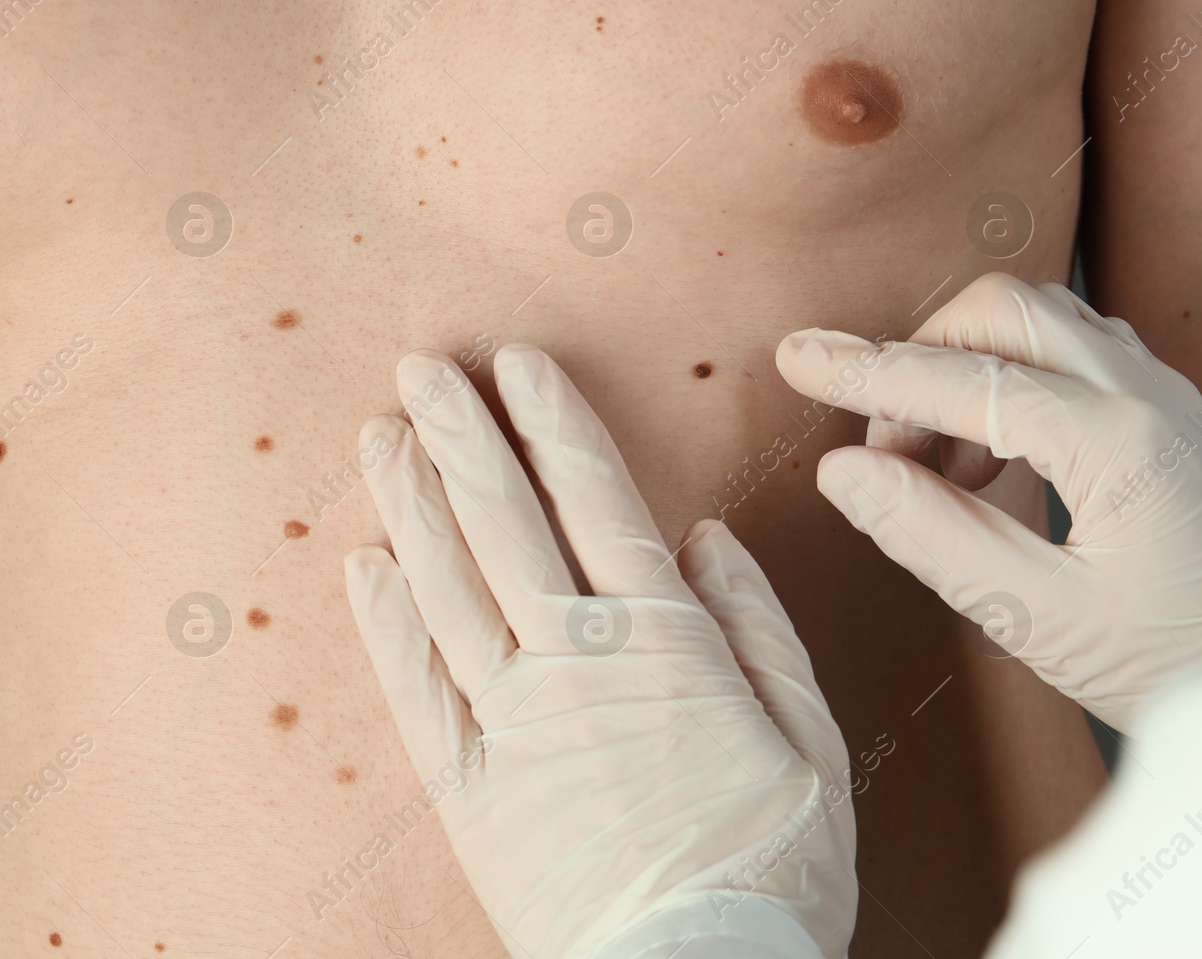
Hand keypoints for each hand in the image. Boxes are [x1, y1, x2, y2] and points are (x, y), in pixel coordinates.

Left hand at [344, 347, 855, 958]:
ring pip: (447, 589)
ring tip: (382, 434)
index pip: (595, 504)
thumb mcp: (810, 737)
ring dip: (412, 503)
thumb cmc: (772, 865)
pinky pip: (415, 686)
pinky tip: (363, 562)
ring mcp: (512, 723)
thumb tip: (702, 538)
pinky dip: (385, 619)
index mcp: (663, 643)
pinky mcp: (469, 788)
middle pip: (505, 526)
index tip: (522, 365)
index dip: (555, 427)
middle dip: (462, 437)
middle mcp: (575, 663)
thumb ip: (755, 628)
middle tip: (424, 369)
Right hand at [775, 273, 1201, 731]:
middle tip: (890, 455)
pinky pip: (1067, 348)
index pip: (960, 382)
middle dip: (923, 359)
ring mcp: (1161, 387)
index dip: (866, 372)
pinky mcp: (1164, 404)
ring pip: (1034, 318)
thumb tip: (845, 473)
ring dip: (966, 368)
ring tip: (941, 472)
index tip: (796, 357)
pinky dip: (1009, 381)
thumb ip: (934, 537)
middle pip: (999, 309)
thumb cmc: (1173, 658)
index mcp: (1115, 439)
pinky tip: (994, 462)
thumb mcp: (1039, 618)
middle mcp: (1143, 388)